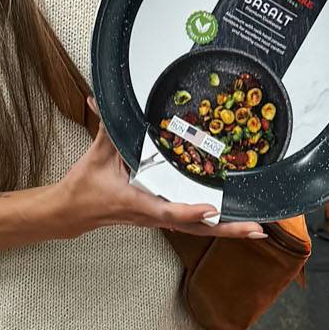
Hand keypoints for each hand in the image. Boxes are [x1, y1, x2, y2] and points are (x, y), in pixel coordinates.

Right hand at [50, 110, 265, 240]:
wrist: (72, 213)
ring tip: (256, 229)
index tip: (212, 209)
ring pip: (197, 229)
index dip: (190, 210)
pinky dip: (213, 224)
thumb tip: (103, 100)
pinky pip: (191, 223)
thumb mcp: (96, 156)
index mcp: (137, 203)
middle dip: (226, 229)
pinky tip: (232, 221)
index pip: (166, 210)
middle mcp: (152, 216)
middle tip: (256, 229)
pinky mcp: (160, 217)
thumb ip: (107, 127)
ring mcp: (158, 219)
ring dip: (226, 230)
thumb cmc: (84, 188)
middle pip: (195, 227)